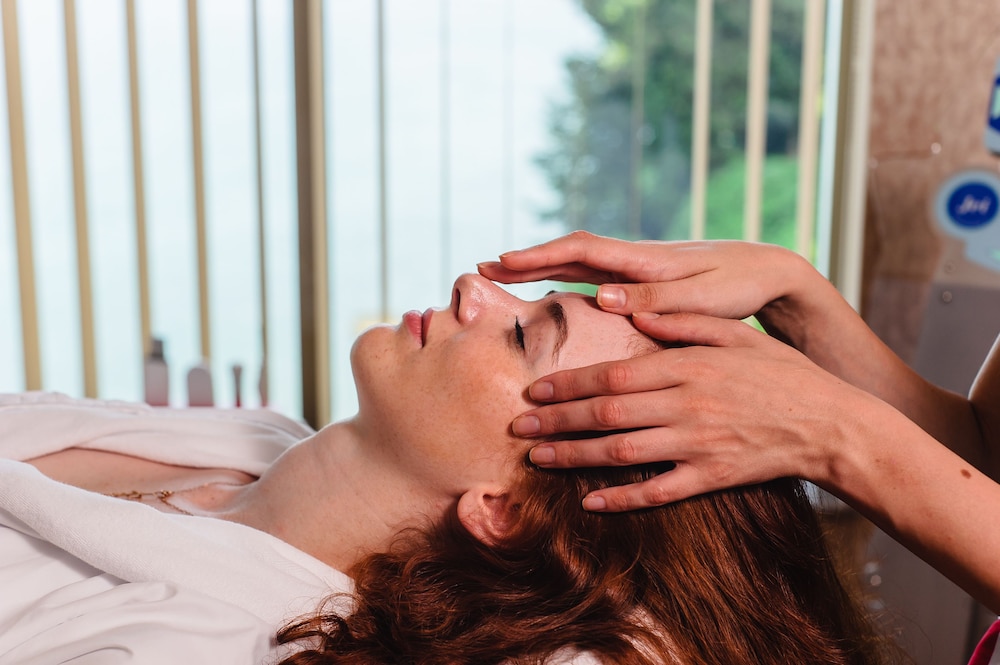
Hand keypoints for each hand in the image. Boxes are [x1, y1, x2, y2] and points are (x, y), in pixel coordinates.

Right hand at [478, 230, 814, 321]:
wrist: (769, 271)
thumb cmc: (739, 286)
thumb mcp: (700, 298)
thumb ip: (653, 297)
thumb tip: (601, 296)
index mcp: (643, 259)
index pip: (580, 249)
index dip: (538, 256)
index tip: (500, 262)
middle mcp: (633, 257)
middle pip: (568, 252)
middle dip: (525, 260)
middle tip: (482, 268)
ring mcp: (636, 266)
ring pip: (577, 262)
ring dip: (539, 267)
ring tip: (503, 275)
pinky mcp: (644, 278)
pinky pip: (593, 274)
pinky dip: (564, 276)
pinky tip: (551, 287)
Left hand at [515, 312, 873, 511]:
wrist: (832, 425)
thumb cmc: (784, 374)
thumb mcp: (738, 335)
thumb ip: (685, 324)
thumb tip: (637, 315)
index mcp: (688, 366)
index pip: (613, 373)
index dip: (568, 384)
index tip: (534, 388)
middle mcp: (686, 405)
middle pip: (606, 413)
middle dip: (556, 420)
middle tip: (517, 424)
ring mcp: (697, 444)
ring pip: (621, 452)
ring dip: (574, 456)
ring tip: (538, 457)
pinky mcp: (712, 477)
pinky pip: (659, 492)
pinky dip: (623, 498)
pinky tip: (590, 501)